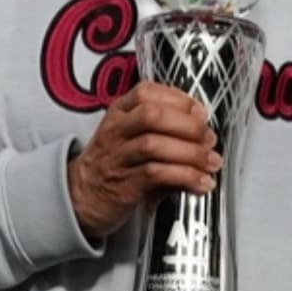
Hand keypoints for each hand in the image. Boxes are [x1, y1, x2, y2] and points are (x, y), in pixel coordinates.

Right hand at [66, 82, 217, 239]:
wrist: (81, 198)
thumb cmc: (114, 164)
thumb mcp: (132, 138)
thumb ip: (166, 132)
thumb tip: (206, 137)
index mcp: (119, 113)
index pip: (147, 92)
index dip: (179, 99)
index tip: (201, 112)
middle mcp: (116, 132)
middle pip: (151, 115)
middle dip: (188, 125)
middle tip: (209, 139)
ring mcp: (117, 158)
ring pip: (153, 145)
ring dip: (190, 153)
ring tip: (210, 163)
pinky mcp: (122, 186)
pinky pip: (155, 175)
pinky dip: (184, 177)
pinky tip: (200, 183)